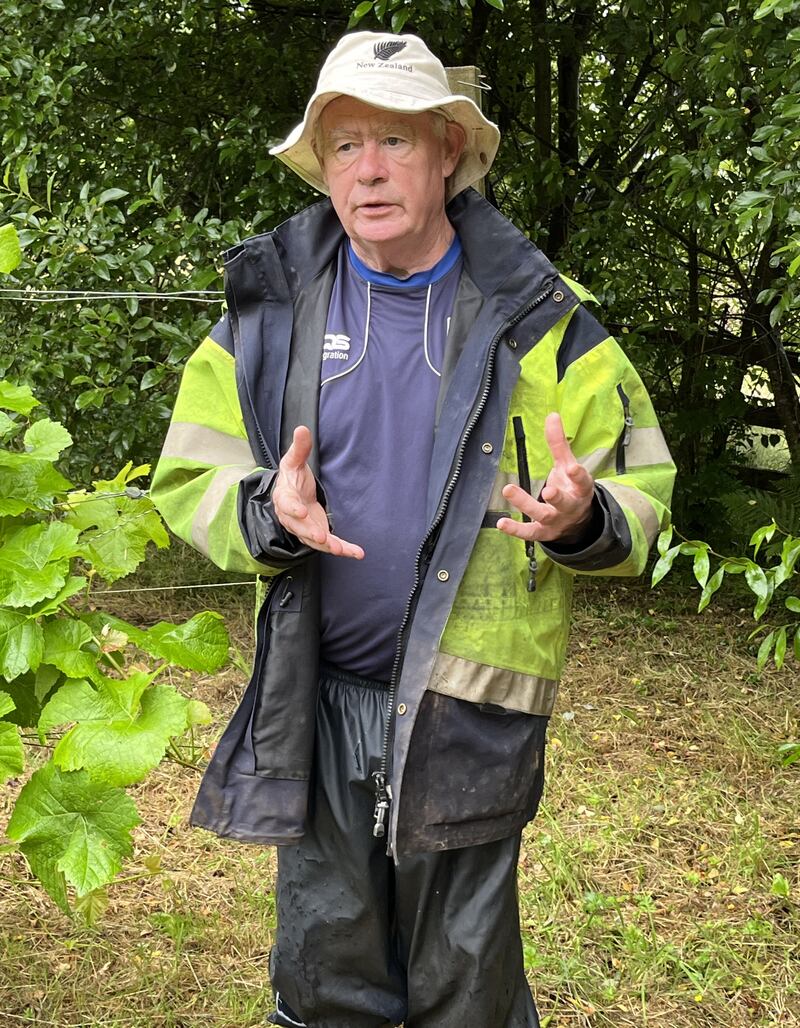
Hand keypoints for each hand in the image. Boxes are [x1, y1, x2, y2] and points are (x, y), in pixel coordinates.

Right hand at [272, 426, 363, 558]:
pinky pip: (330, 544)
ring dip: (328, 545)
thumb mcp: (293, 461)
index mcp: (285, 498)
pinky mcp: (317, 534)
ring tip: (342, 549)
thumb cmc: (291, 478)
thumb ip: (299, 448)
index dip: (293, 509)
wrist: (291, 494)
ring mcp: (305, 529)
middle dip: (310, 532)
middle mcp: (293, 518)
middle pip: (299, 527)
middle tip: (322, 536)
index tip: (302, 511)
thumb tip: (302, 428)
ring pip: (314, 540)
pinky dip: (344, 549)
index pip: (287, 504)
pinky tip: (357, 553)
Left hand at [497, 413, 594, 544]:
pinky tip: (501, 523)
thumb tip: (552, 415)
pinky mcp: (543, 532)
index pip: (582, 482)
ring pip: (543, 516)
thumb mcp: (568, 465)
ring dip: (526, 504)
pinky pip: (529, 533)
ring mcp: (556, 522)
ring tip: (508, 489)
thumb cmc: (571, 488)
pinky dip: (515, 530)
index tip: (571, 467)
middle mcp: (570, 507)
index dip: (578, 475)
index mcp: (580, 489)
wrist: (577, 522)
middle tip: (548, 490)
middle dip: (556, 497)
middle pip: (564, 503)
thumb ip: (559, 443)